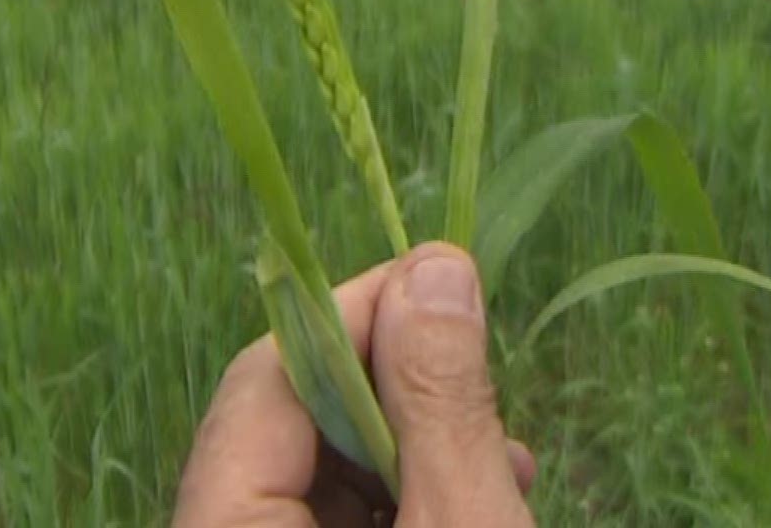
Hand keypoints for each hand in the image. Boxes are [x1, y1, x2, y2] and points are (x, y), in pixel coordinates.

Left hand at [173, 244, 536, 526]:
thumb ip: (439, 405)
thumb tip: (432, 268)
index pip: (267, 376)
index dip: (358, 316)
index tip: (446, 285)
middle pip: (290, 428)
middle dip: (397, 393)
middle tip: (484, 379)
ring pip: (314, 480)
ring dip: (410, 453)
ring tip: (503, 459)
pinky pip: (327, 525)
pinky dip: (399, 504)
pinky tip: (473, 502)